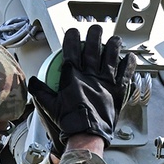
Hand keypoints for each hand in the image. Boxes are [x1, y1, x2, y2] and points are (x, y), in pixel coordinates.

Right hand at [27, 25, 136, 148]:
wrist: (87, 134)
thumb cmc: (70, 121)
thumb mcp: (49, 105)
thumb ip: (40, 91)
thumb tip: (33, 82)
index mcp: (73, 76)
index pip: (71, 50)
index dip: (72, 38)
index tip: (73, 32)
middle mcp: (89, 75)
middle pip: (93, 48)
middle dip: (94, 35)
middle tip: (96, 29)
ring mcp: (105, 82)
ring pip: (111, 57)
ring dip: (114, 46)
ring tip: (115, 39)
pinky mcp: (117, 91)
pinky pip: (125, 74)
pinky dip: (128, 65)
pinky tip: (130, 58)